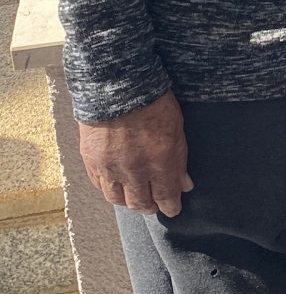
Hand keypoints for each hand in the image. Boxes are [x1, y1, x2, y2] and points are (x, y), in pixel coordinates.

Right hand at [79, 90, 193, 216]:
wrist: (117, 83)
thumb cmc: (153, 101)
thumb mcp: (176, 127)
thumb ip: (180, 159)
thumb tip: (185, 185)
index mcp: (160, 161)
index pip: (166, 197)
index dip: (171, 207)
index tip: (173, 209)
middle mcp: (134, 170)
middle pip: (141, 203)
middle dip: (150, 206)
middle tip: (154, 204)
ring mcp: (110, 168)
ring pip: (118, 200)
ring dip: (128, 201)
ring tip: (135, 198)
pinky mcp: (91, 161)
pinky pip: (100, 186)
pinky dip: (109, 189)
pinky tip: (116, 186)